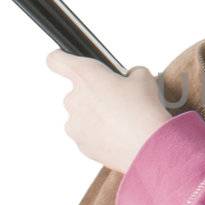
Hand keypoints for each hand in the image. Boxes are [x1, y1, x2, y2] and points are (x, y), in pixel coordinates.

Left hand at [46, 50, 175, 172]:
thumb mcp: (144, 78)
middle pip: (77, 92)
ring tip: (121, 121)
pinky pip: (87, 134)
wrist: (148, 146)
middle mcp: (73, 98)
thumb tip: (129, 79)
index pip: (56, 60)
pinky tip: (119, 134)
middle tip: (117, 100)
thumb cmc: (144, 110)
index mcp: (85, 76)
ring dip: (97, 115)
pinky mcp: (81, 144)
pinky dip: (99, 133)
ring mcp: (74, 123)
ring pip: (82, 114)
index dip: (61, 58)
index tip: (64, 59)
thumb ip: (130, 73)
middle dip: (95, 94)